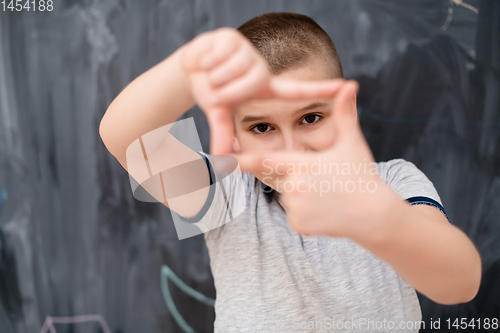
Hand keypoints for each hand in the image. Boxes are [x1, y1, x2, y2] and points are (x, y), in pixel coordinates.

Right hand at [181, 27, 344, 154]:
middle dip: (224, 91)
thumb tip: (220, 161)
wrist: (191, 67)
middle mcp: (261, 69)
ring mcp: (248, 52)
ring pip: (233, 70)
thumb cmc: (211, 91)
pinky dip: (208, 61)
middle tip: (216, 88)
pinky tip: (208, 59)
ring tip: (212, 73)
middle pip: (247, 84)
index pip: (297, 90)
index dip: (321, 89)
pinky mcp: (233, 37)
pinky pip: (221, 56)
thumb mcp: (219, 113)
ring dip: (214, 76)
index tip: (348, 86)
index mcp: (264, 87)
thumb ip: (223, 134)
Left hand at [234, 81, 397, 239]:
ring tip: (327, 194)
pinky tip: (325, 209)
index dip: (238, 160)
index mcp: (301, 164)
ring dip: (299, 192)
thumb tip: (351, 84)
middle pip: (277, 176)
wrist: (374, 215)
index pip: (262, 161)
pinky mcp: (298, 225)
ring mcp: (295, 208)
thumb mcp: (352, 144)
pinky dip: (304, 210)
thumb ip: (345, 114)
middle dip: (290, 174)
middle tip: (318, 179)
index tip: (218, 159)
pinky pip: (293, 213)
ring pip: (285, 195)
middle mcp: (293, 187)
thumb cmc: (362, 176)